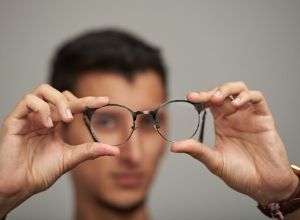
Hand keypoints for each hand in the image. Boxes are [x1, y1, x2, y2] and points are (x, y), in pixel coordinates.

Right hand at [0, 84, 118, 216]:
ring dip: (58, 101)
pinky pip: (28, 100)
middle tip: (84, 110)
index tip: (105, 100)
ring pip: (43, 90)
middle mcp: (42, 117)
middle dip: (75, 100)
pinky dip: (42, 108)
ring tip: (65, 118)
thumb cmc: (39, 172)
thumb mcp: (70, 158)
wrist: (19, 186)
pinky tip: (47, 124)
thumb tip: (114, 150)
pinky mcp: (15, 119)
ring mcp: (29, 117)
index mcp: (55, 124)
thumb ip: (90, 151)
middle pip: (60, 95)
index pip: (72, 105)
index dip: (88, 101)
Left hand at [171, 81, 297, 204]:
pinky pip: (257, 99)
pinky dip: (246, 97)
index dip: (200, 97)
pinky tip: (236, 105)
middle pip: (223, 92)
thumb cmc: (240, 174)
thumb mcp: (214, 161)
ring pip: (239, 90)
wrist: (264, 187)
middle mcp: (234, 117)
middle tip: (200, 98)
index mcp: (221, 123)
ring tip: (217, 99)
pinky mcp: (264, 119)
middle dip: (211, 91)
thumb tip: (173, 147)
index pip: (209, 103)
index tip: (189, 97)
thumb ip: (197, 151)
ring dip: (228, 89)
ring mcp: (249, 116)